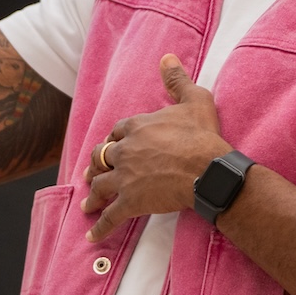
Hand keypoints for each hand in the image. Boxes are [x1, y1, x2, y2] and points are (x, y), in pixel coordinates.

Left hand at [81, 54, 232, 241]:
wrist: (208, 170)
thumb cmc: (203, 135)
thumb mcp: (194, 100)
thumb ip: (177, 79)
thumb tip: (167, 57)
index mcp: (137, 127)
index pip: (117, 131)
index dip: (115, 139)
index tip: (114, 144)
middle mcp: (125, 151)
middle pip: (101, 157)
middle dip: (96, 165)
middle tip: (91, 174)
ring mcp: (125, 178)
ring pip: (100, 186)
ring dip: (93, 195)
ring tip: (87, 204)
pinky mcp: (131, 202)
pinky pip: (110, 216)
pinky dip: (100, 228)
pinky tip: (92, 237)